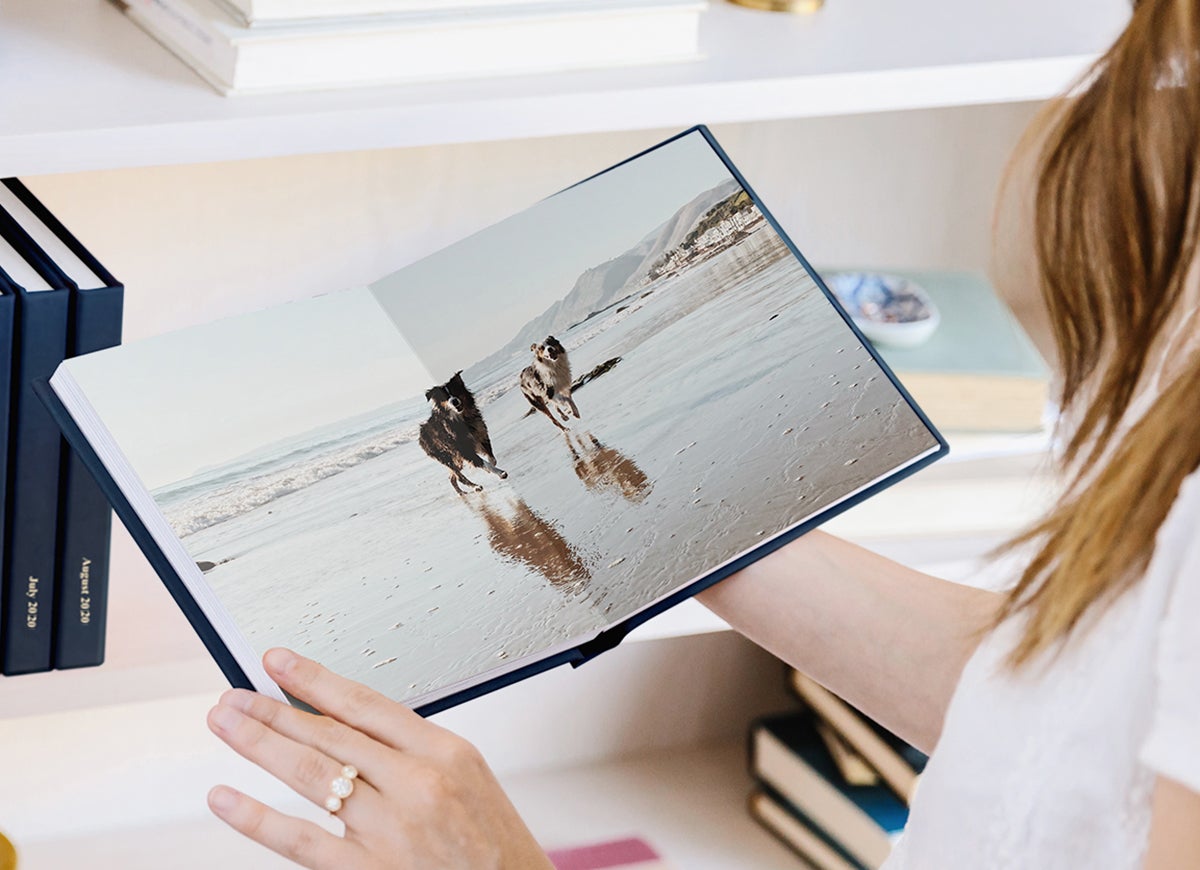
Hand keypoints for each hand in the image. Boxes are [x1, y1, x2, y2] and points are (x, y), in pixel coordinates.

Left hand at [205, 648, 553, 869]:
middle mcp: (417, 784)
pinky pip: (300, 840)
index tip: (278, 662)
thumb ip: (413, 751)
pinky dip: (256, 817)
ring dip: (260, 744)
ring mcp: (391, 829)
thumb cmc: (494, 846)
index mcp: (445, 751)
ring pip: (311, 774)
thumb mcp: (467, 779)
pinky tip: (226, 797)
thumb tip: (345, 727)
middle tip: (235, 694)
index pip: (364, 703)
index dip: (314, 680)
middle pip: (330, 734)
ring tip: (225, 723)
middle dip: (274, 710)